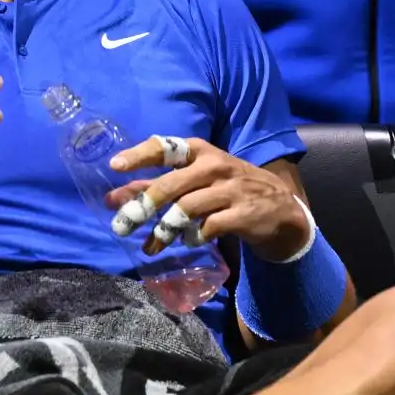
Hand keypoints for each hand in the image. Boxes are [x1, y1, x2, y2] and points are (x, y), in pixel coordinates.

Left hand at [107, 136, 308, 258]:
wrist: (281, 208)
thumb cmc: (229, 189)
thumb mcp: (197, 180)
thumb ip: (158, 186)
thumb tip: (114, 198)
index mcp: (201, 152)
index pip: (167, 147)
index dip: (140, 155)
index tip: (115, 166)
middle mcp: (215, 166)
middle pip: (171, 184)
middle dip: (143, 206)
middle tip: (122, 226)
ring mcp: (231, 190)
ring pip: (187, 209)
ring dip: (164, 230)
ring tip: (151, 246)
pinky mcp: (242, 214)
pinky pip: (209, 227)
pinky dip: (193, 237)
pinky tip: (188, 242)